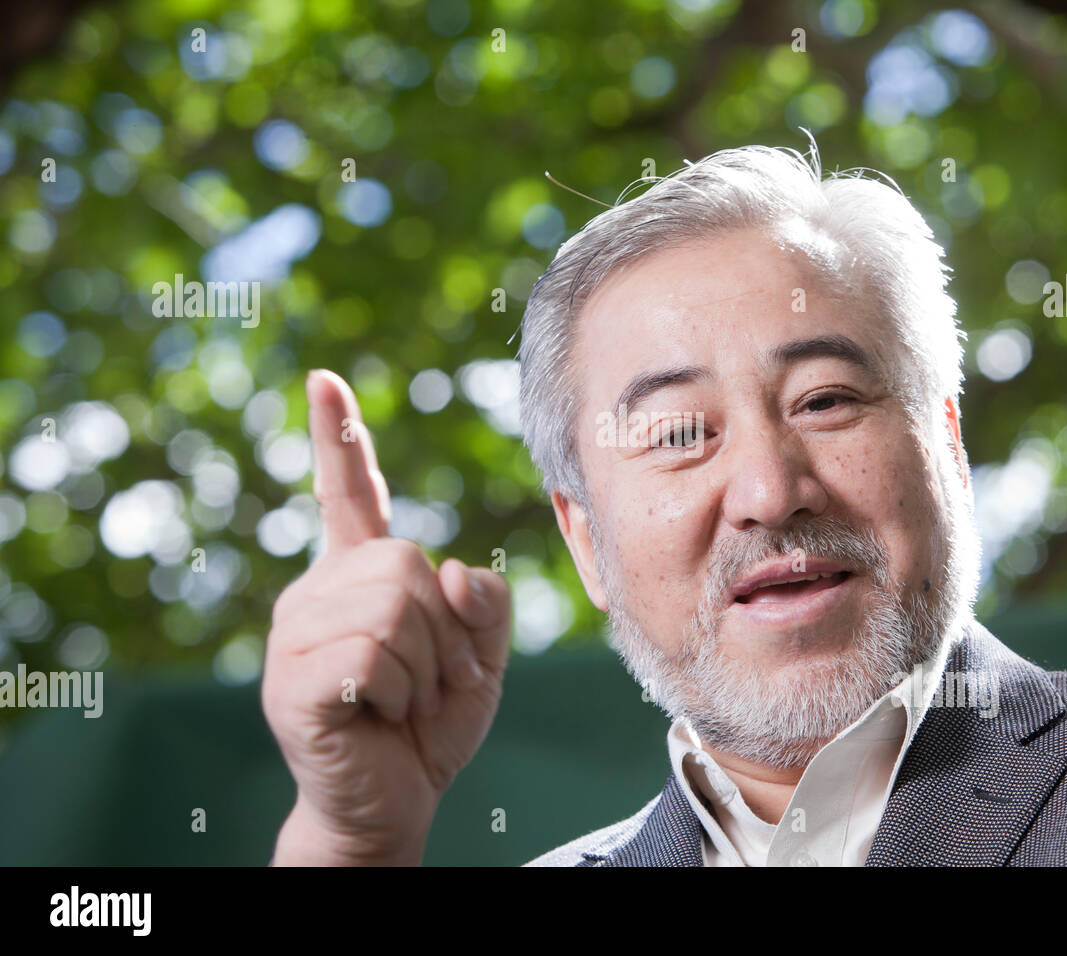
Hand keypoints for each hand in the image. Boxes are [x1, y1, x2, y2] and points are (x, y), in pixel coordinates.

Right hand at [263, 369, 510, 864]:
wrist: (395, 802)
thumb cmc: (431, 724)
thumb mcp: (480, 659)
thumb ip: (483, 607)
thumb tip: (453, 570)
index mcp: (359, 577)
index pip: (348, 495)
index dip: (339, 439)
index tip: (323, 380)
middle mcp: (318, 593)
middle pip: (407, 563)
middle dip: (445, 632)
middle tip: (432, 680)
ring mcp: (295, 635)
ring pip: (393, 610)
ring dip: (426, 667)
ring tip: (405, 701)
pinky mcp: (290, 681)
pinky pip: (371, 655)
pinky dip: (400, 693)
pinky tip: (379, 715)